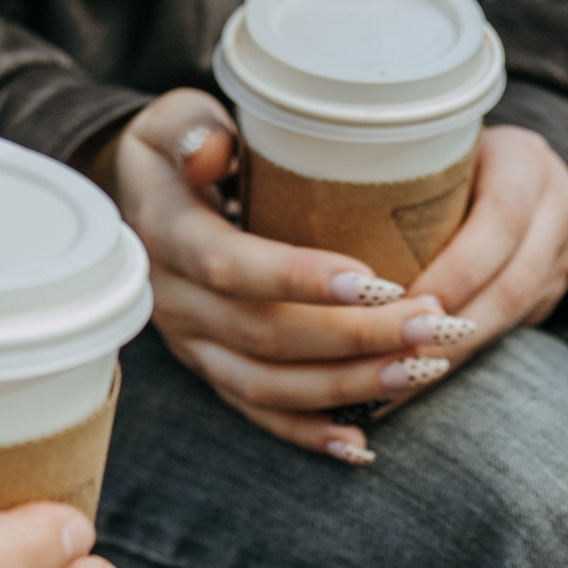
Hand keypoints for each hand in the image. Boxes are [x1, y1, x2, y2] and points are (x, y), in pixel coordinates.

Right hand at [98, 85, 471, 460]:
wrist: (134, 207)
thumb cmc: (172, 153)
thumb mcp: (170, 122)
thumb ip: (191, 129)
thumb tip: (212, 150)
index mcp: (167, 238)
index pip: (233, 268)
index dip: (300, 279)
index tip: (376, 281)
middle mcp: (176, 304)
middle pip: (267, 337)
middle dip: (356, 338)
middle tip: (434, 323)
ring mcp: (194, 348)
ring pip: (270, 386)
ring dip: (350, 387)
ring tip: (422, 369)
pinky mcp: (211, 373)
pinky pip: (259, 414)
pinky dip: (310, 435)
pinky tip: (362, 445)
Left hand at [366, 120, 567, 409]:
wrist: (518, 169)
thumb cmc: (449, 156)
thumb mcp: (430, 150)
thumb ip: (396, 178)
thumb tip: (304, 223)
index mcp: (524, 162)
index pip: (500, 220)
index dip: (455, 270)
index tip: (403, 301)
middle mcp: (556, 207)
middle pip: (512, 283)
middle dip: (451, 331)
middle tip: (395, 359)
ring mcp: (564, 254)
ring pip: (515, 317)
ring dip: (454, 356)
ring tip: (397, 385)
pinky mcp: (554, 290)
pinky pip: (511, 331)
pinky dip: (459, 359)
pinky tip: (413, 382)